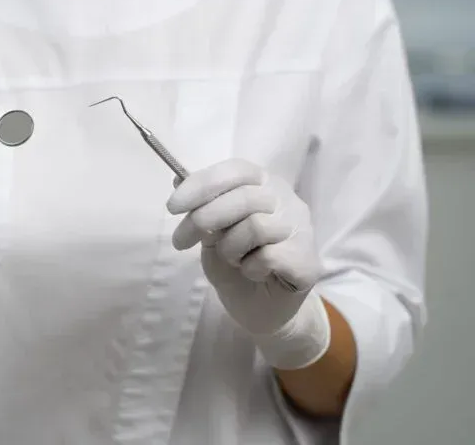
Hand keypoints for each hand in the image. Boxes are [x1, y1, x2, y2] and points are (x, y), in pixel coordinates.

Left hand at [166, 159, 329, 369]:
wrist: (260, 310)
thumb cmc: (236, 265)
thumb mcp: (210, 235)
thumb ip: (200, 208)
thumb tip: (177, 180)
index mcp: (263, 184)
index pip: (236, 170)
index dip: (202, 184)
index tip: (173, 207)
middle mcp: (287, 199)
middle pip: (243, 196)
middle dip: (203, 219)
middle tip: (180, 242)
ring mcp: (301, 228)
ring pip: (256, 226)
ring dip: (230, 248)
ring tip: (233, 260)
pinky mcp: (307, 259)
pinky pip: (269, 256)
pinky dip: (250, 267)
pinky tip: (254, 273)